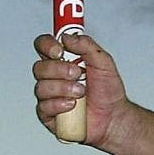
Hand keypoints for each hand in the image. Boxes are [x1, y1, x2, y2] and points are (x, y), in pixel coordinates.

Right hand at [31, 31, 129, 147]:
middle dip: (60, 70)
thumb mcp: (104, 62)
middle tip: (78, 75)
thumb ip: (86, 45)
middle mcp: (53, 77)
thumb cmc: (108, 91)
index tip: (60, 50)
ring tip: (81, 92)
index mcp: (63, 60)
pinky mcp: (48, 114)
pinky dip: (60, 104)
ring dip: (63, 89)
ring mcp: (49, 95)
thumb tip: (67, 37)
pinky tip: (73, 105)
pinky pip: (44, 107)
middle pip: (39, 67)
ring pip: (41, 87)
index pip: (43, 46)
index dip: (47, 45)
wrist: (114, 117)